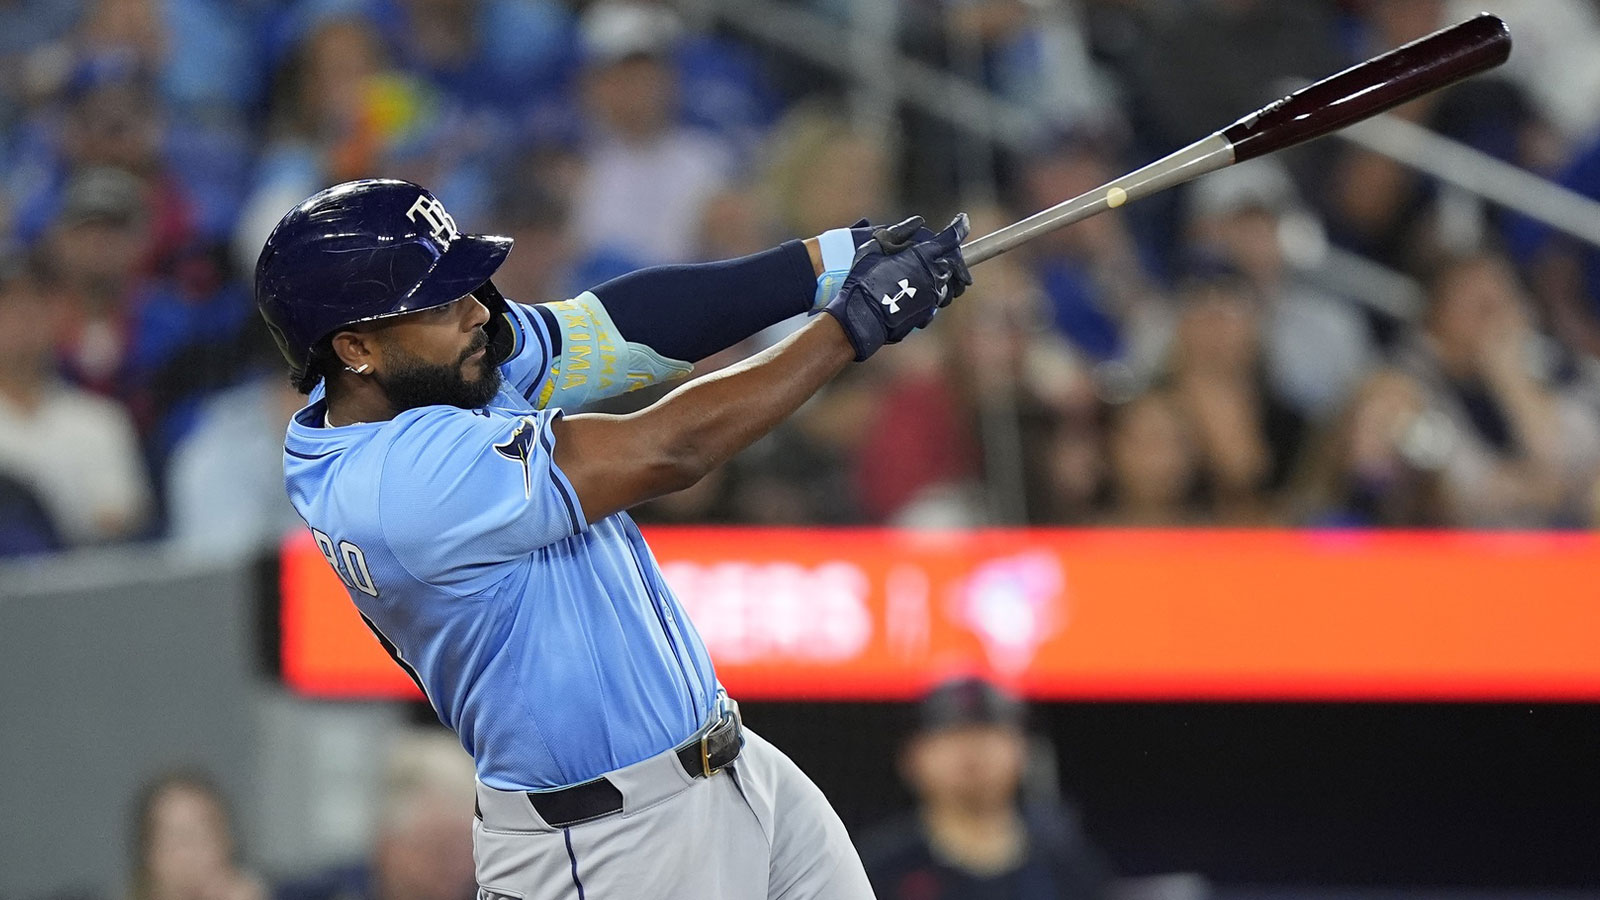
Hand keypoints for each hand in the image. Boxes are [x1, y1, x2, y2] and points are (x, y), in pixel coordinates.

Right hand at [823, 214, 971, 360]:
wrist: (863, 317)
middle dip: (952, 258)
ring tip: (925, 276)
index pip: (951, 238)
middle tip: (942, 255)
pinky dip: (930, 295)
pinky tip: (915, 294)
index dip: (959, 227)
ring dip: (943, 277)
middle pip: (955, 263)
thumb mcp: (874, 247)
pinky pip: (937, 300)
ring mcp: (933, 295)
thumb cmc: (864, 280)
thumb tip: (918, 221)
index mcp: (922, 255)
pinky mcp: (929, 312)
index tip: (963, 220)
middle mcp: (933, 274)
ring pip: (948, 283)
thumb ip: (899, 232)